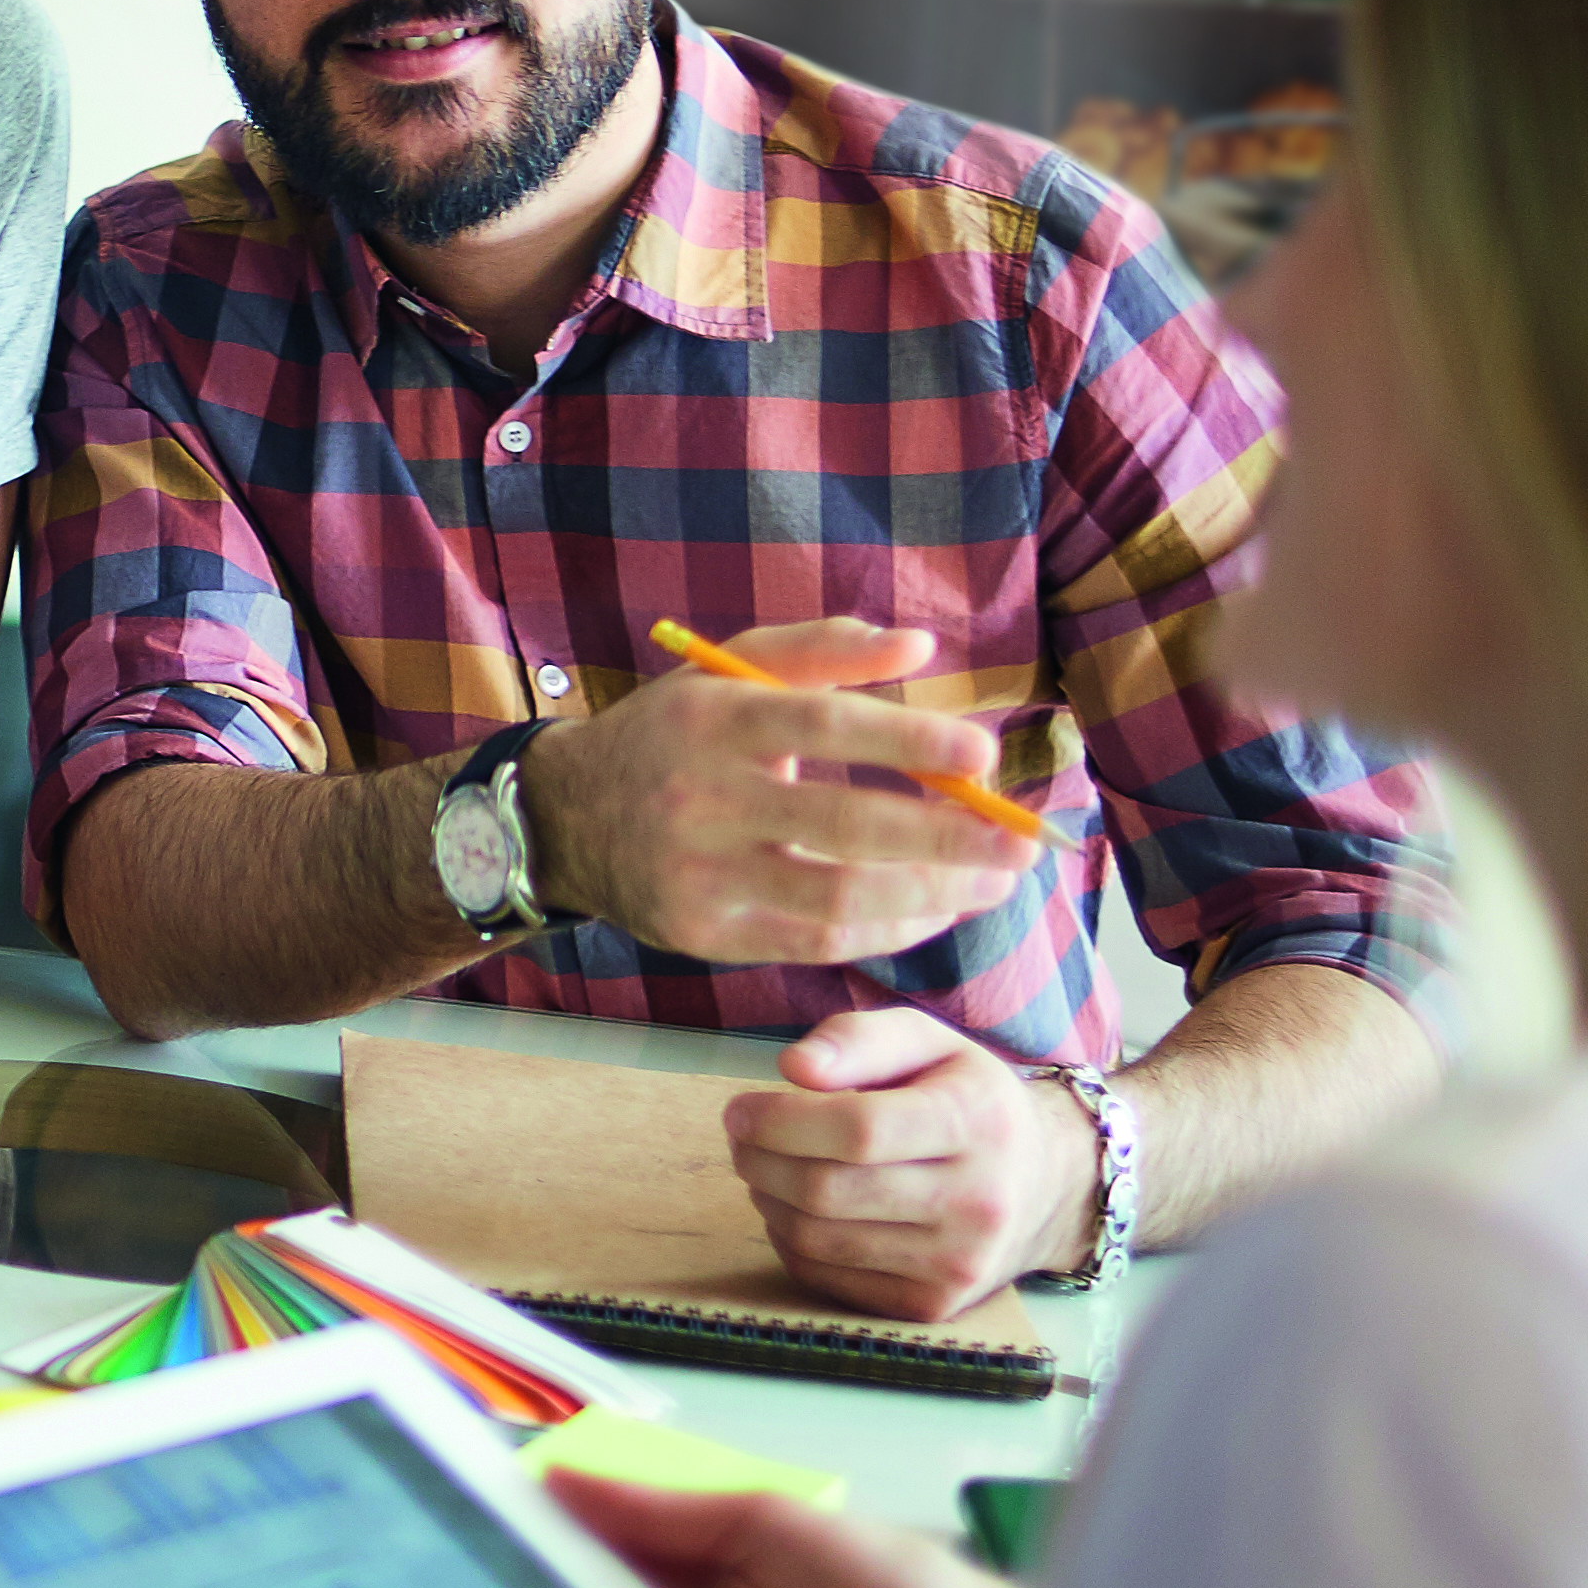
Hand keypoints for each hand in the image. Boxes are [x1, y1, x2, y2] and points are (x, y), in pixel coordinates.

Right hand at [524, 621, 1042, 966]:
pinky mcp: (705, 934)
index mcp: (714, 720)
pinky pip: (815, 941)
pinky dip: (888, 930)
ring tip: (993, 883)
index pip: (823, 725)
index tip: (982, 751)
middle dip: (949, 838)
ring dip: (933, 895)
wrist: (565, 818)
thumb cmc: (672, 735)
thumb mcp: (726, 673)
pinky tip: (933, 910)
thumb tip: (921, 646)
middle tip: (1021, 842)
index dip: (908, 739)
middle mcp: (702, 800)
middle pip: (846, 825)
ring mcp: (701, 875)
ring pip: (839, 897)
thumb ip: (823, 650)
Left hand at [724, 1004, 1096, 1318]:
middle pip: (828, 1189)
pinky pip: (827, 1278)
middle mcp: (976, 1201)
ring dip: (767, 1199)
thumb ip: (858, 1038)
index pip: (858, 1129)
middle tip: (742, 1138)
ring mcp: (957, 1264)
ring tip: (765, 1168)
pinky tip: (796, 1210)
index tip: (740, 1110)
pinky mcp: (933, 1306)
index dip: (780, 1121)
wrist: (1045, 1185)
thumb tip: (794, 1068)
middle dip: (760, 1160)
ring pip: (819, 1239)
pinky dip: (790, 1242)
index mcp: (976, 1123)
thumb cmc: (969, 1100)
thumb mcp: (928, 1043)